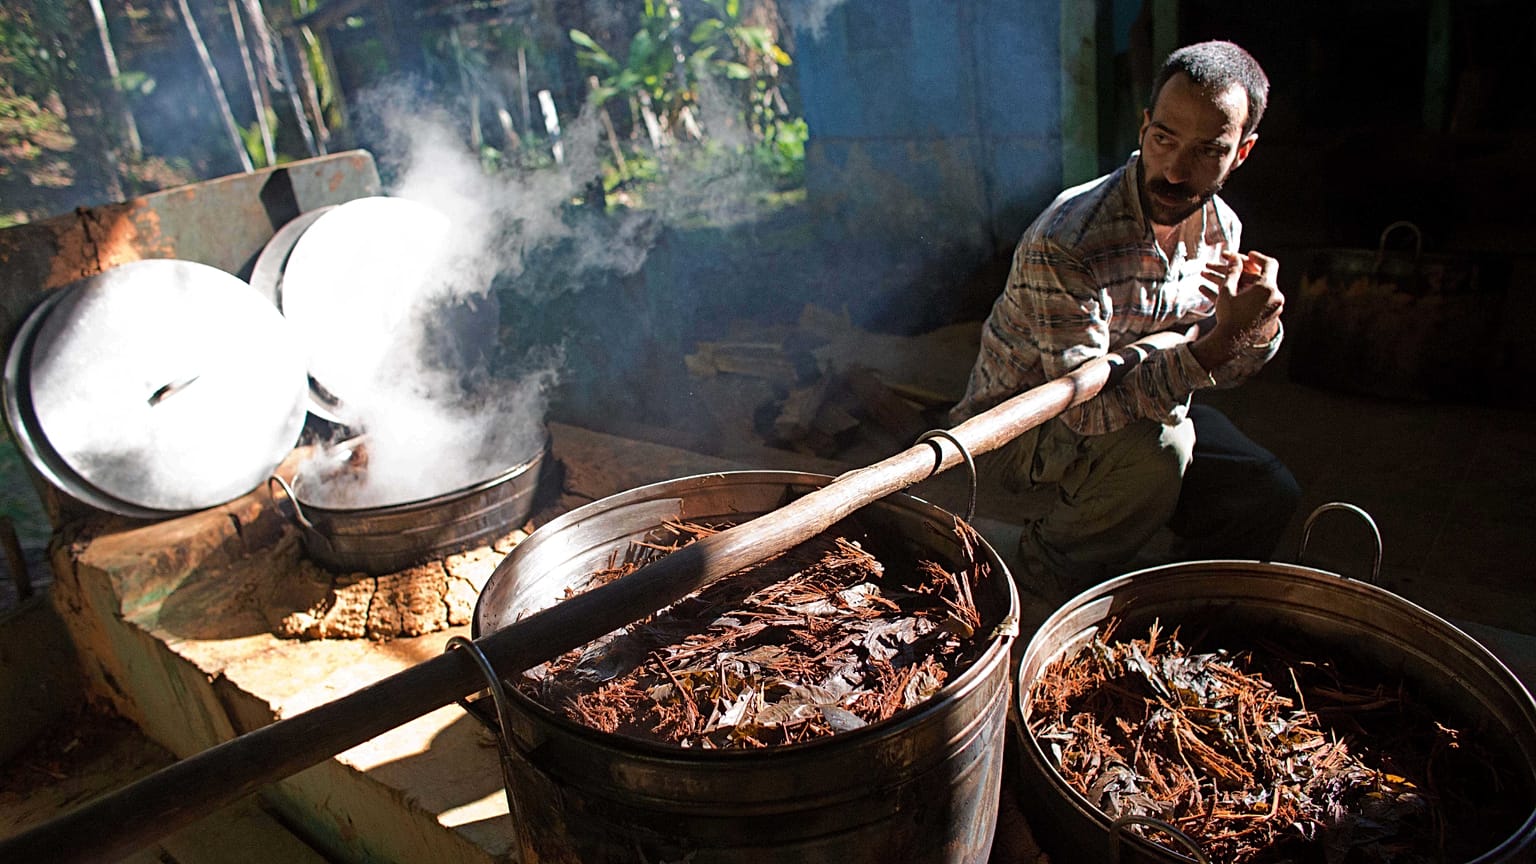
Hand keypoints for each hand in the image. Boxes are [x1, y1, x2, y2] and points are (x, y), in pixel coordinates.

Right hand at [1191, 250, 1283, 370]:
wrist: (1231, 341)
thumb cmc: (1228, 315)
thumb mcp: (1227, 290)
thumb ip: (1233, 271)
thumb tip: (1236, 258)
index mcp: (1267, 288)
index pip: (1269, 264)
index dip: (1258, 257)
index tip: (1249, 255)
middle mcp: (1276, 297)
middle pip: (1266, 277)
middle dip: (1251, 270)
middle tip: (1241, 266)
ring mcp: (1275, 307)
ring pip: (1264, 289)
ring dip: (1251, 283)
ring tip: (1238, 282)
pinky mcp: (1272, 315)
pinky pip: (1264, 300)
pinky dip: (1254, 294)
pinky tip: (1242, 295)